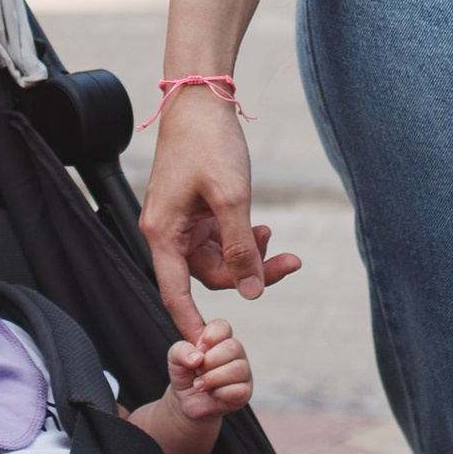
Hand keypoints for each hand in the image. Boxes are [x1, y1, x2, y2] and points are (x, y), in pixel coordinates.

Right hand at [140, 86, 301, 338]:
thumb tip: (251, 291)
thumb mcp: (232, 199)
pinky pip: (219, 239)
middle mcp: (167, 231)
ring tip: (274, 239)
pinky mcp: (196, 208)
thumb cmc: (209, 143)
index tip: (209, 354)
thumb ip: (240, 249)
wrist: (203, 99)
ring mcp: (182, 220)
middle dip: (246, 274)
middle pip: (207, 275)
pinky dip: (242, 238)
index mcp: (163, 232)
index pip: (174, 293)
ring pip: (217, 258)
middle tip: (290, 265)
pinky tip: (262, 229)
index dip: (191, 325)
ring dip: (247, 255)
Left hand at [165, 323, 253, 422]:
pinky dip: (219, 393)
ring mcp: (242, 372)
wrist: (185, 401)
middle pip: (232, 347)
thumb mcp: (174, 358)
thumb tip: (197, 357)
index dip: (208, 337)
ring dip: (212, 378)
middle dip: (209, 361)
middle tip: (198, 370)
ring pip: (237, 369)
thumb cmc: (185, 374)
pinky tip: (212, 393)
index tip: (198, 348)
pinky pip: (237, 390)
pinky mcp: (244, 392)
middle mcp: (234, 352)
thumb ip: (181, 350)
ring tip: (199, 384)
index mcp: (219, 339)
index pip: (223, 326)